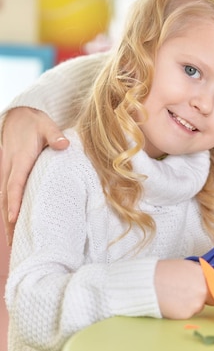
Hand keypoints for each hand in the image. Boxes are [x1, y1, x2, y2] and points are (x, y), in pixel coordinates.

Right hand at [1, 107, 68, 245]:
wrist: (18, 116)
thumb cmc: (34, 123)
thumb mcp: (46, 125)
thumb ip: (54, 135)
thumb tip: (63, 144)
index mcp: (20, 160)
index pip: (15, 184)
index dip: (14, 201)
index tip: (13, 218)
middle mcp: (9, 168)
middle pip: (6, 198)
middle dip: (8, 220)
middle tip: (14, 242)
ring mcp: (6, 172)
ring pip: (3, 199)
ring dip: (7, 220)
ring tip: (13, 242)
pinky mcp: (7, 175)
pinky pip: (5, 195)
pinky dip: (7, 210)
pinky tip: (12, 226)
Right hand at [155, 259, 213, 319]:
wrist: (146, 284)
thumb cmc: (163, 273)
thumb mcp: (186, 266)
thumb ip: (199, 274)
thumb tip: (208, 278)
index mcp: (203, 275)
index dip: (212, 288)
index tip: (210, 290)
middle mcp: (202, 290)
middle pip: (209, 297)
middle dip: (200, 296)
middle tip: (186, 292)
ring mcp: (195, 303)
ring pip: (198, 306)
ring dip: (191, 303)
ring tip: (176, 295)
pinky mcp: (186, 314)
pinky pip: (188, 313)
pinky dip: (182, 310)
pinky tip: (172, 302)